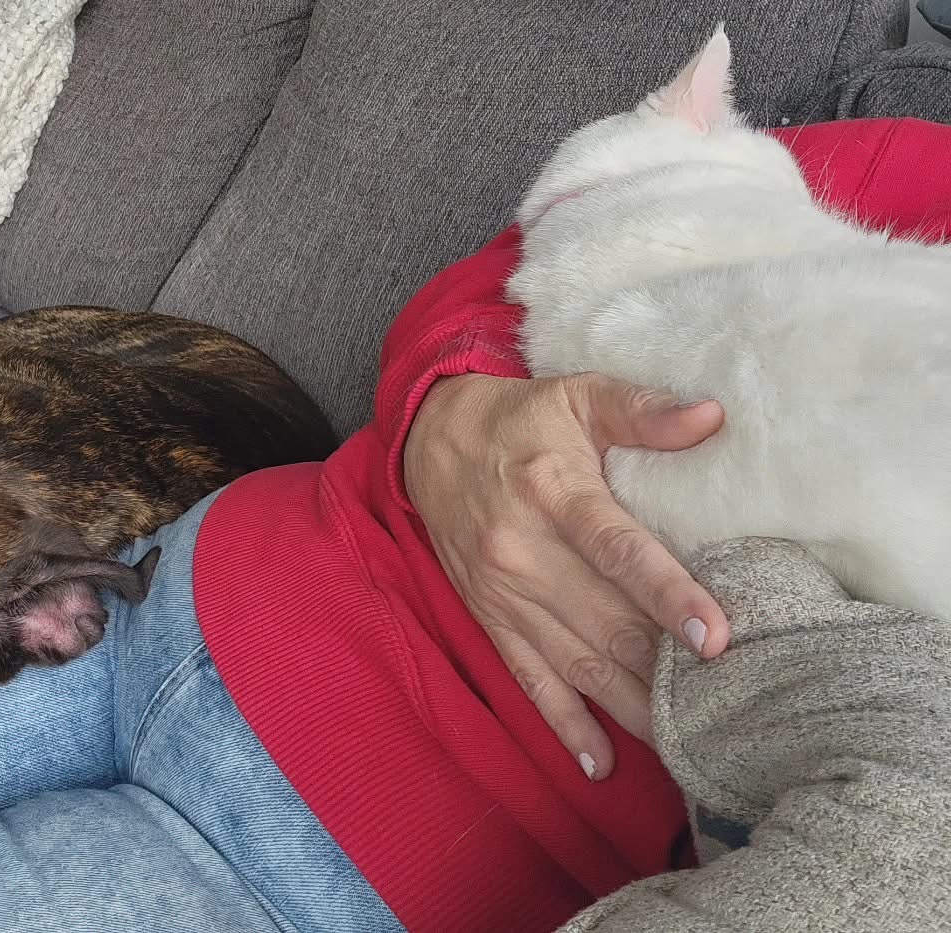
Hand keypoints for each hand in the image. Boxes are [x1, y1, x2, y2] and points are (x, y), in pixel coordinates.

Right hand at [403, 372, 728, 779]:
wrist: (429, 439)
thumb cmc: (519, 418)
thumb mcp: (577, 395)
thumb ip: (642, 410)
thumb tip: (712, 417)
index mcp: (553, 491)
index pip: (616, 550)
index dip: (668, 595)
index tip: (716, 637)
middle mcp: (524, 549)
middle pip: (606, 622)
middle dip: (667, 668)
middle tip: (731, 706)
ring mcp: (504, 592)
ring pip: (578, 662)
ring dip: (633, 706)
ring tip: (690, 743)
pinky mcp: (490, 617)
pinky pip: (529, 679)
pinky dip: (565, 725)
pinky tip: (602, 763)